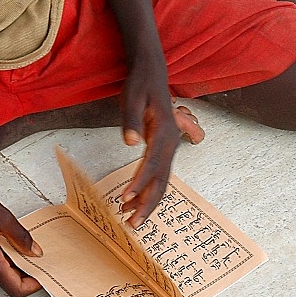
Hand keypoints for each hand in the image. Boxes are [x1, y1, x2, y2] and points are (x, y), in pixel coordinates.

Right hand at [0, 178, 42, 296]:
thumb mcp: (4, 218)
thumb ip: (22, 238)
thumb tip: (36, 253)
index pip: (16, 289)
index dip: (33, 285)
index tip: (46, 273)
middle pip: (10, 283)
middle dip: (29, 274)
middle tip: (44, 259)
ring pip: (3, 272)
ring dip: (19, 263)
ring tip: (32, 247)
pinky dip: (9, 256)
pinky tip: (16, 240)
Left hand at [119, 59, 179, 228]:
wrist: (151, 73)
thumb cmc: (140, 84)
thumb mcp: (131, 97)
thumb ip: (131, 119)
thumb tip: (130, 143)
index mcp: (164, 132)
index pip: (151, 164)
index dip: (138, 183)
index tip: (125, 198)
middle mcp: (170, 142)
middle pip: (161, 180)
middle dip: (147, 204)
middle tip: (132, 224)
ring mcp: (169, 146)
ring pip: (161, 180)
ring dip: (147, 201)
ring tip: (130, 219)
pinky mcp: (163, 147)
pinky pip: (158, 173)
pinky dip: (147, 188)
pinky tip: (133, 198)